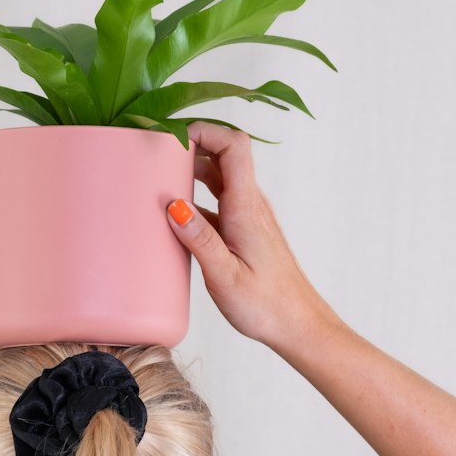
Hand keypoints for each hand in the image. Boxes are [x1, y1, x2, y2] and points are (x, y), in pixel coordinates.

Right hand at [165, 120, 329, 348]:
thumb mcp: (225, 276)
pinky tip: (176, 214)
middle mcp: (250, 204)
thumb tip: (173, 205)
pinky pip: (218, 202)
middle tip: (158, 153)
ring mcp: (249, 216)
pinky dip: (196, 197)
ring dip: (193, 170)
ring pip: (220, 176)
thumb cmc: (267, 306)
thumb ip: (199, 239)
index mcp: (247, 208)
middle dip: (191, 144)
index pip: (233, 145)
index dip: (204, 130)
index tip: (172, 137)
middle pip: (224, 153)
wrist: (298, 325)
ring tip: (161, 177)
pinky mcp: (244, 231)